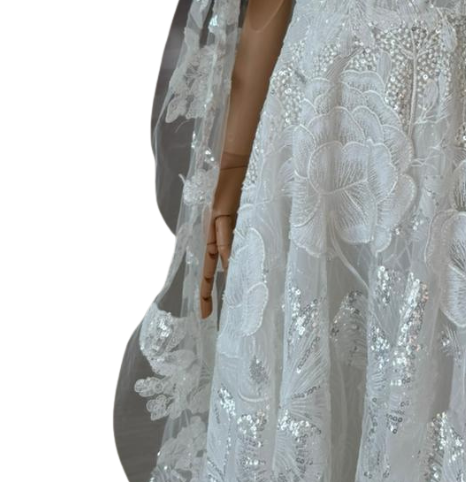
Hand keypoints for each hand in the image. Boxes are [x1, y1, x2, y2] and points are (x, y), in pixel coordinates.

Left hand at [199, 161, 247, 318]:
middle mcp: (214, 235)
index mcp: (218, 237)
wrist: (235, 166)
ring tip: (210, 301)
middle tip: (205, 316)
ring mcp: (216, 225)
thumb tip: (241, 261)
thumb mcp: (244, 219)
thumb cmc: (242, 190)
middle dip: (204, 293)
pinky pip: (224, 236)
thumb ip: (241, 237)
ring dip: (210, 278)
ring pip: (212, 256)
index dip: (208, 289)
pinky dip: (226, 251)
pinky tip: (227, 266)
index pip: (211, 268)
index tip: (208, 312)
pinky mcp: (221, 214)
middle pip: (206, 269)